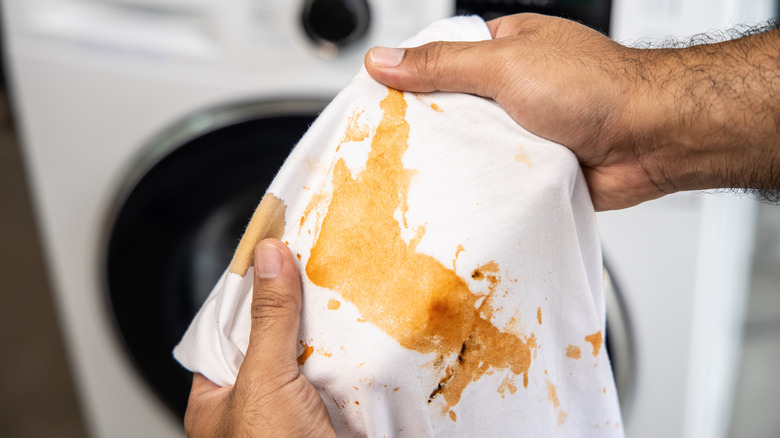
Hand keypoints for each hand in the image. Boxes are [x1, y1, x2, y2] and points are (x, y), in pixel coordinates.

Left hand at [184, 239, 335, 437]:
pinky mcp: (329, 416)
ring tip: (346, 287)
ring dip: (328, 332)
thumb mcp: (264, 381)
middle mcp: (254, 402)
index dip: (250, 291)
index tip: (273, 254)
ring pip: (308, 356)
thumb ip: (267, 320)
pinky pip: (338, 375)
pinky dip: (351, 356)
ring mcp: (293, 410)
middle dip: (296, 308)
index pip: (227, 328)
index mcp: (217, 396)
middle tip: (317, 263)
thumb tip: (267, 257)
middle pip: (272, 338)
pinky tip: (365, 329)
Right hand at [365, 13, 779, 209]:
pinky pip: (495, 176)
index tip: (376, 101)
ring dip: (459, 159)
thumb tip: (386, 60)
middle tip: (395, 147)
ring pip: (472, 147)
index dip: (407, 79)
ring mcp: (524, 129)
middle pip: (452, 108)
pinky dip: (483, 184)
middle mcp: (512, 89)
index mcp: (504, 50)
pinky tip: (464, 192)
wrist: (652, 139)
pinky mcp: (535, 166)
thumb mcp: (506, 63)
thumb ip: (443, 63)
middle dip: (431, 127)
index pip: (440, 60)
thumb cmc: (596, 88)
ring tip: (424, 174)